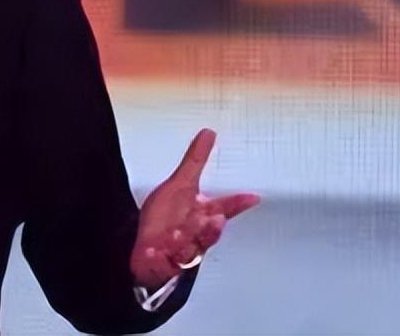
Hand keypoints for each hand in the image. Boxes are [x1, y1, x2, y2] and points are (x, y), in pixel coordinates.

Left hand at [130, 128, 259, 288]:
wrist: (145, 247)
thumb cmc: (167, 217)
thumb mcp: (178, 183)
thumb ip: (195, 159)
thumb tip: (208, 133)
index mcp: (201, 212)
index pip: (224, 207)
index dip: (237, 203)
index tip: (253, 196)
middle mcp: (195, 232)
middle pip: (208, 231)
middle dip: (210, 227)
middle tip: (212, 218)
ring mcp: (181, 250)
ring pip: (189, 248)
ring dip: (185, 241)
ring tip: (177, 234)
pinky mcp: (166, 265)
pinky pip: (163, 263)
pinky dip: (156, 258)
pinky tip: (151, 251)